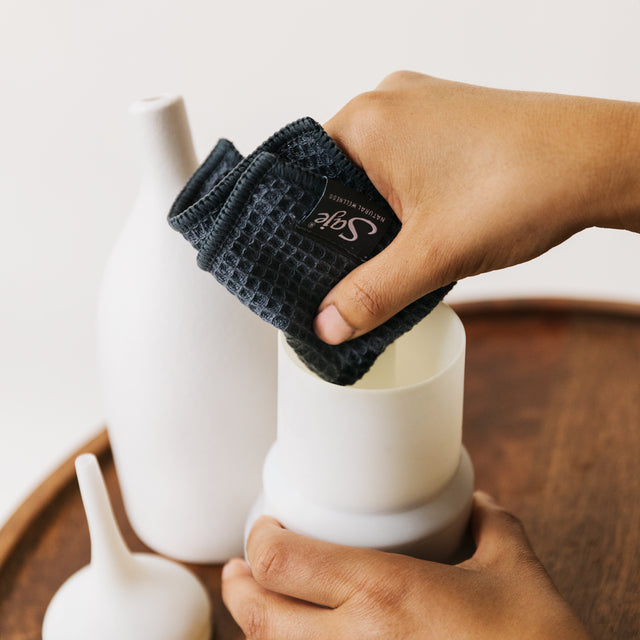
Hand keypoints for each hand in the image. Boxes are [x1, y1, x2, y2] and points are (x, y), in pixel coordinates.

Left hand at [222, 492, 591, 638]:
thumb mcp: (515, 571)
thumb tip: (477, 503)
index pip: (282, 561)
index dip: (259, 539)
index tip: (265, 526)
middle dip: (240, 587)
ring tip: (259, 602)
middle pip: (260, 617)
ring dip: (257, 627)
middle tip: (240, 568)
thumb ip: (491, 525)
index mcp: (383, 593)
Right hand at [314, 71, 639, 343]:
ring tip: (399, 249)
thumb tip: (328, 324)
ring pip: (374, 172)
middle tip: (359, 268)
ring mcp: (422, 106)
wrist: (599, 162)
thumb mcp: (432, 255)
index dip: (306, 229)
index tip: (311, 265)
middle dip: (347, 227)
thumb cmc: (522, 185)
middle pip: (339, 178)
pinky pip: (405, 161)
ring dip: (380, 215)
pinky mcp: (449, 118)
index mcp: (367, 121)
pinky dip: (405, 197)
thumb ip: (372, 294)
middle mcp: (389, 102)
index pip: (305, 180)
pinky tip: (424, 227)